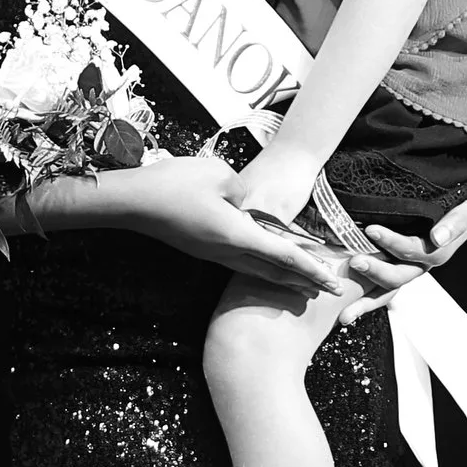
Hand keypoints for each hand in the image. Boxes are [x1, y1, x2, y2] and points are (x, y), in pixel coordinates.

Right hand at [114, 156, 355, 298]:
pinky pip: (240, 264)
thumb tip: (249, 205)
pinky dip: (261, 267)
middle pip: (274, 271)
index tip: (332, 281)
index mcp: (237, 235)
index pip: (284, 255)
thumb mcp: (220, 176)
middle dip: (303, 280)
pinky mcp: (202, 249)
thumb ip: (245, 193)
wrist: (133, 202)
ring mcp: (213, 254)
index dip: (312, 268)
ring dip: (282, 276)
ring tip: (303, 281)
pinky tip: (265, 264)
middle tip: (328, 289)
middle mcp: (227, 252)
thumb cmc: (174, 184)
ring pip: (256, 270)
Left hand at [338, 196, 466, 323]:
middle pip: (399, 276)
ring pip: (387, 290)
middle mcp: (420, 264)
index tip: (371, 230)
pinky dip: (364, 301)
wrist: (457, 204)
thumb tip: (438, 238)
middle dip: (376, 271)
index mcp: (437, 250)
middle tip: (355, 261)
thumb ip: (455, 222)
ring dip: (367, 302)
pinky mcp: (393, 270)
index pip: (415, 251)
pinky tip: (347, 313)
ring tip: (346, 312)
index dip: (394, 243)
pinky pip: (379, 291)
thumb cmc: (461, 203)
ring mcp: (406, 270)